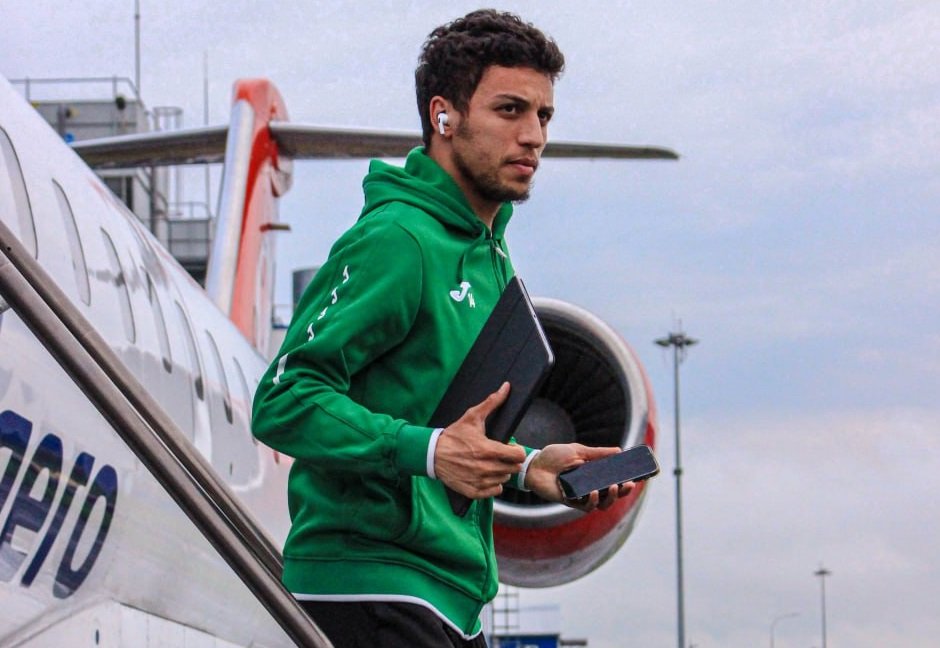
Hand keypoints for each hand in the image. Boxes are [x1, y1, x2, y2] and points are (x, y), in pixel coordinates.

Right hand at [434, 382, 526, 498]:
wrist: (432, 454)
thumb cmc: (453, 435)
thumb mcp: (472, 417)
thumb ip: (491, 403)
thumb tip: (506, 387)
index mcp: (489, 450)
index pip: (519, 456)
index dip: (516, 450)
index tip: (509, 448)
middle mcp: (486, 467)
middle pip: (513, 469)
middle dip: (509, 461)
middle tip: (499, 455)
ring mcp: (479, 481)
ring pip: (504, 479)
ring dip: (501, 472)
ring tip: (490, 464)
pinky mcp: (473, 491)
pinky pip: (494, 491)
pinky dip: (493, 485)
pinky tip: (485, 475)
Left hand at [525, 443, 634, 511]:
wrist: (534, 464)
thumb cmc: (554, 456)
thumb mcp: (578, 450)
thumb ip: (598, 453)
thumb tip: (619, 451)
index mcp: (593, 475)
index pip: (614, 481)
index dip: (626, 482)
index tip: (637, 477)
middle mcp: (589, 487)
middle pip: (612, 495)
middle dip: (623, 491)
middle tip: (629, 484)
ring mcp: (581, 496)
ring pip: (602, 504)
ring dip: (611, 497)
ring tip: (614, 487)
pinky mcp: (571, 502)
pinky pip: (585, 506)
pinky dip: (592, 501)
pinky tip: (594, 492)